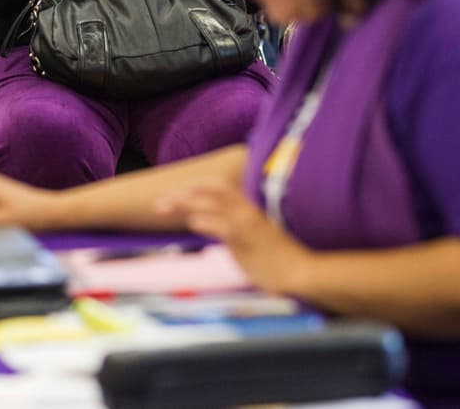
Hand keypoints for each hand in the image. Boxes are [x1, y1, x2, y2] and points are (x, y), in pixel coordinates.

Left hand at [154, 181, 312, 294]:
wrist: (300, 272)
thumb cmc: (277, 260)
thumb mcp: (253, 239)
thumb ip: (235, 231)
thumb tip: (216, 229)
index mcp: (247, 209)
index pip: (218, 188)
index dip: (196, 187)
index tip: (177, 190)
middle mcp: (246, 212)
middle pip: (209, 194)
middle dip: (181, 195)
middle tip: (159, 201)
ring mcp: (247, 224)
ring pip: (211, 206)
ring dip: (185, 204)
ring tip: (164, 206)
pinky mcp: (248, 240)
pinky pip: (224, 227)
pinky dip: (208, 222)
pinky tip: (192, 222)